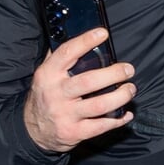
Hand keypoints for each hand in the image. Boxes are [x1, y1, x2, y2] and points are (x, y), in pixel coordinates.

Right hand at [23, 28, 135, 151]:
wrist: (33, 130)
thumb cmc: (46, 96)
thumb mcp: (45, 75)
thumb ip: (58, 56)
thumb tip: (74, 32)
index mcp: (48, 75)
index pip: (67, 53)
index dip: (85, 41)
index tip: (102, 33)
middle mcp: (55, 94)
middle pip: (89, 81)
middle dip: (114, 74)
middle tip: (128, 70)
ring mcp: (65, 114)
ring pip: (99, 105)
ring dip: (121, 96)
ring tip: (130, 89)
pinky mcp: (74, 132)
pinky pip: (102, 126)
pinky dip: (118, 119)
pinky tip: (126, 113)